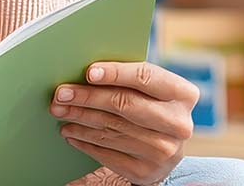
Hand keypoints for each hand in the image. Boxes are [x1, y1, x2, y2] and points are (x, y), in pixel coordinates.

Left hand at [52, 62, 198, 185]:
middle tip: (61, 93)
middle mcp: (178, 124)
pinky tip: (70, 131)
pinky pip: (106, 152)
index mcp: (183, 95)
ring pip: (110, 129)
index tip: (89, 72)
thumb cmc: (151, 108)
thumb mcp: (152, 92)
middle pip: (124, 105)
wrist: (166, 152)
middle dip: (88, 97)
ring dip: (79, 119)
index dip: (116, 73)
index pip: (146, 77)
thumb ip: (128, 80)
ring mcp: (163, 151)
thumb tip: (84, 73)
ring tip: (60, 110)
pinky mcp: (145, 171)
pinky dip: (84, 140)